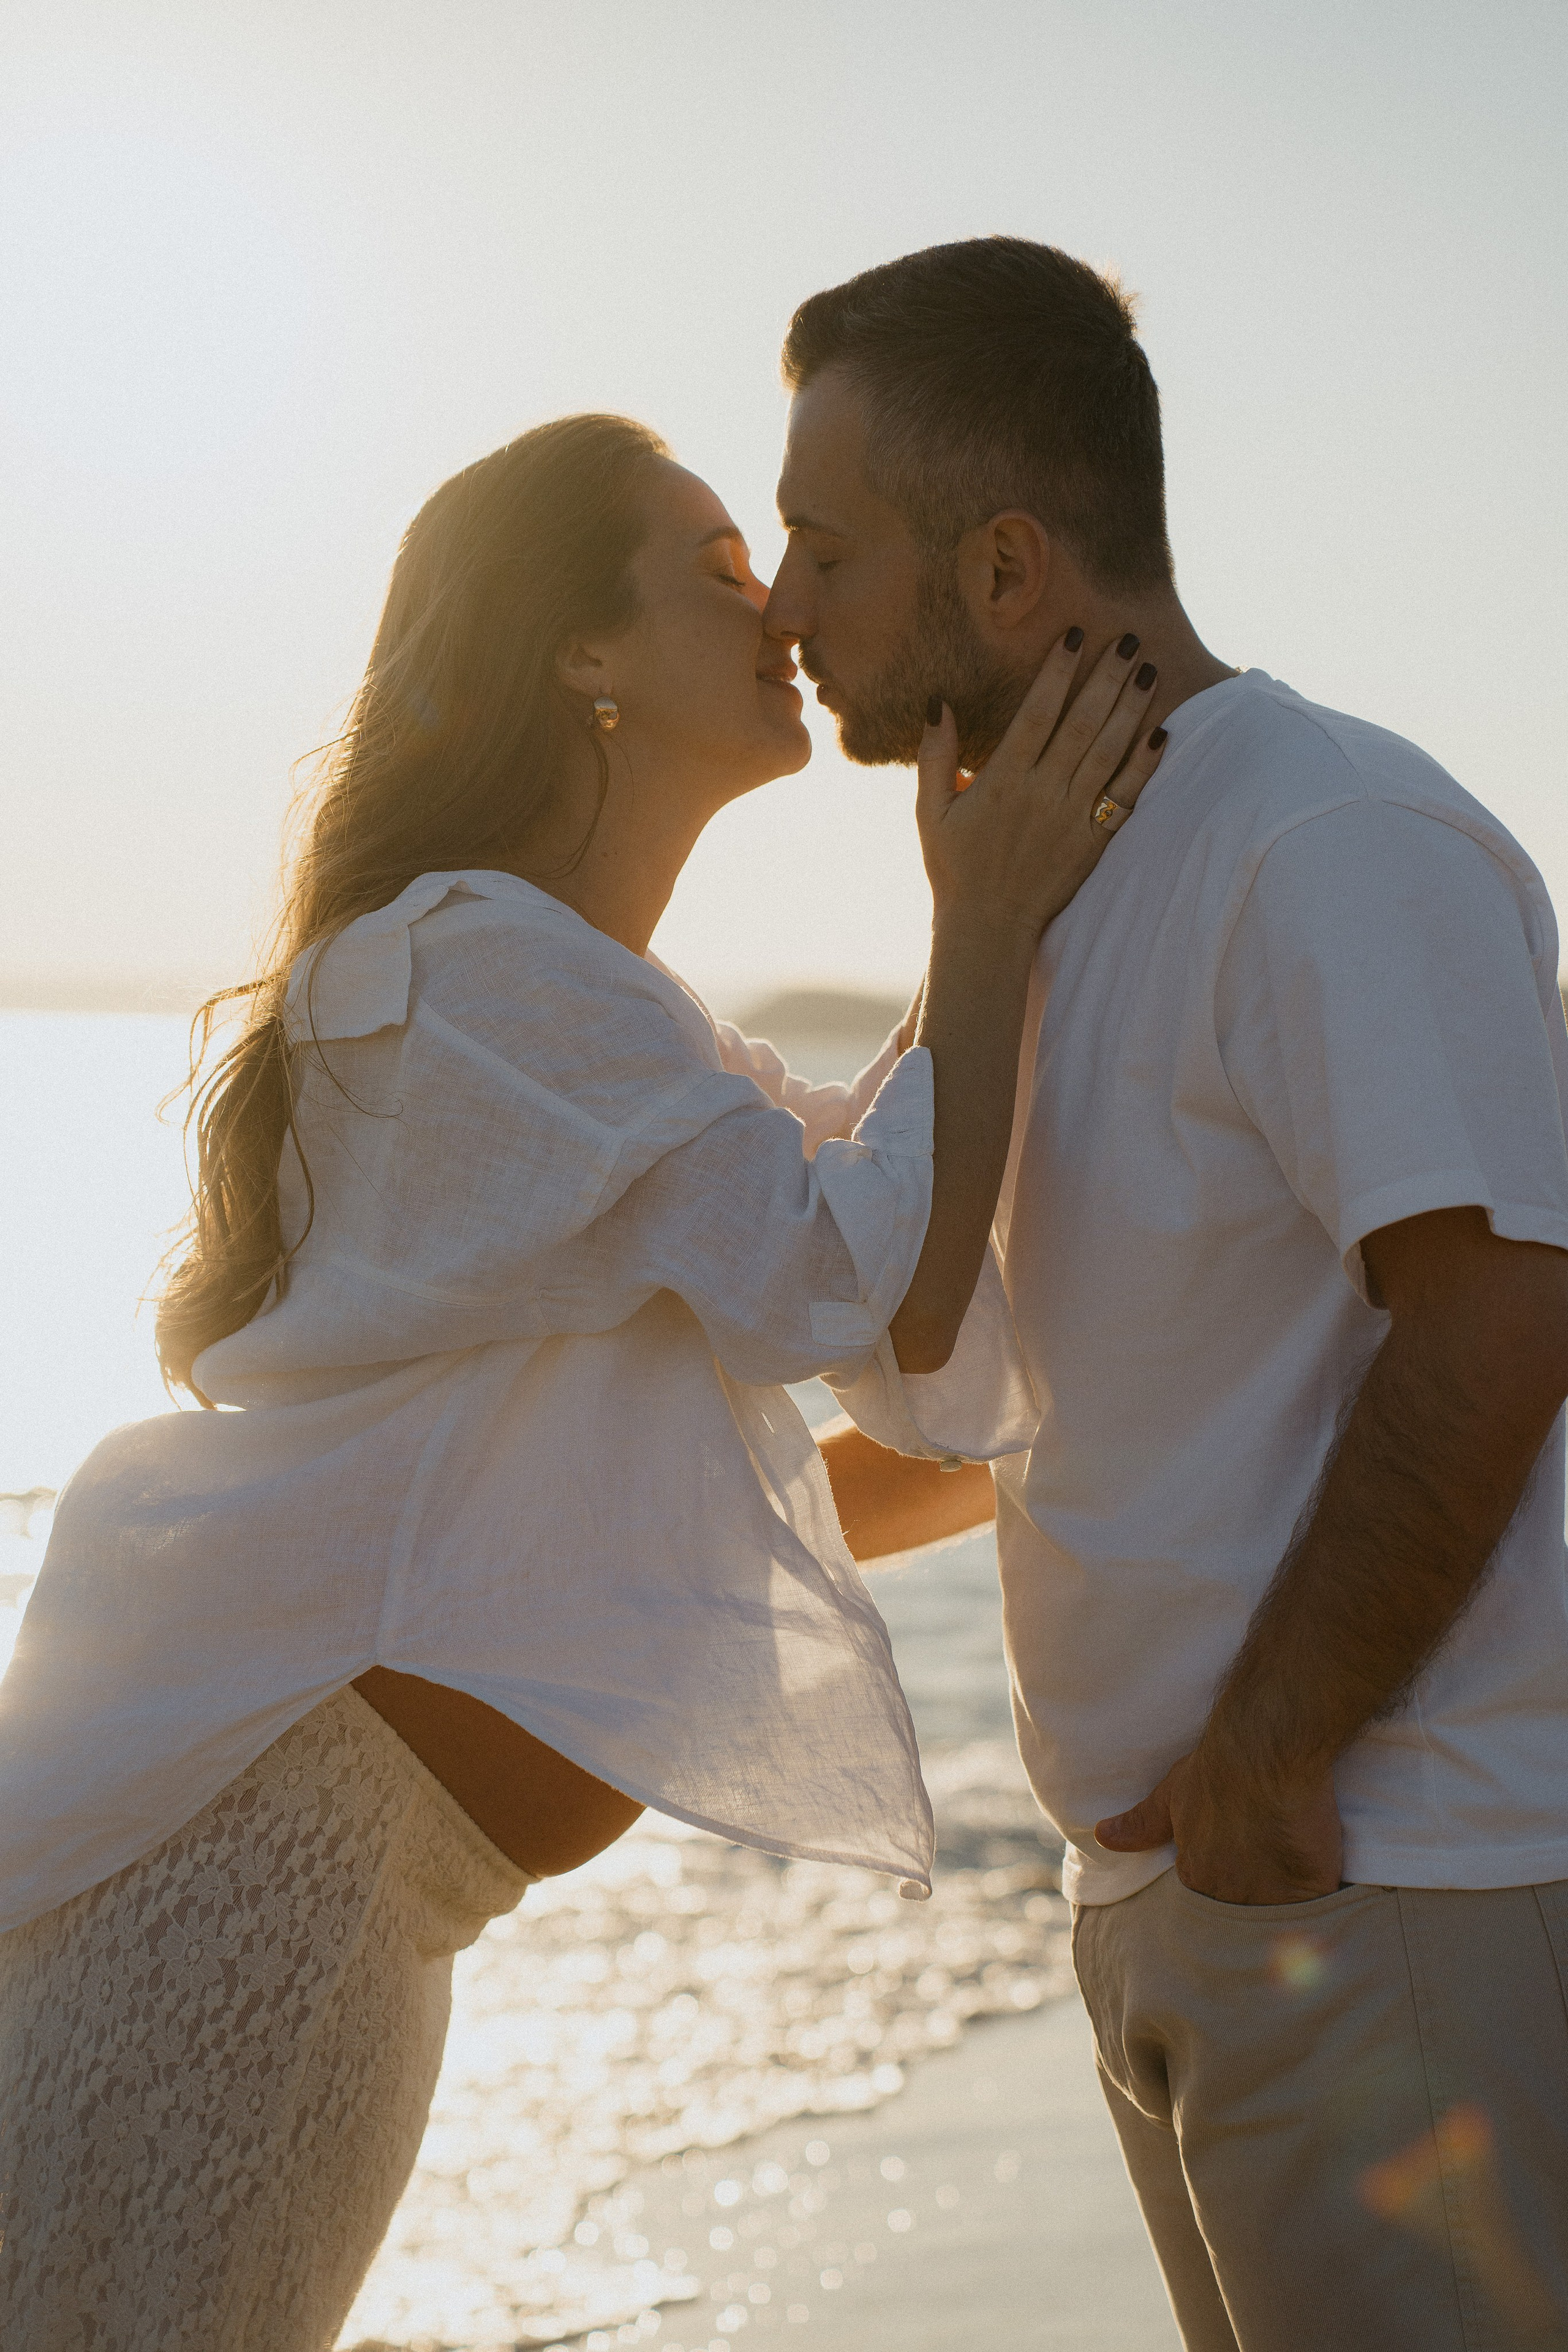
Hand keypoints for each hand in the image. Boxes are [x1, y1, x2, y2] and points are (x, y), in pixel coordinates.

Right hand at [917, 629, 1164, 945]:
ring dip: (1131, 709)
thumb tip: (938, 704)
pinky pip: (1125, 796)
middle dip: (1107, 678)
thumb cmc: (955, 867)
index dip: (1058, 672)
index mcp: (1003, 781)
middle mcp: (1042, 793)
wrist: (988, 926)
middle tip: (1129, 640)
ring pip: (1109, 752)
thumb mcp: (931, 812)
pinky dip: (1144, 765)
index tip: (1076, 636)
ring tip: (1148, 671)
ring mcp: (1072, 817)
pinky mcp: (1093, 841)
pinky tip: (1161, 733)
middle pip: (1082, 724)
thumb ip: (935, 757)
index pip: (1037, 713)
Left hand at [1094, 1745, 1343, 1903]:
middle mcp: (1230, 1897)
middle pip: (1243, 1917)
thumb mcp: (1171, 1795)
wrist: (1265, 1750)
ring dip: (1286, 1913)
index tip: (1241, 1872)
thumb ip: (1141, 1824)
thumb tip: (1103, 1836)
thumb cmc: (1215, 1768)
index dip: (1228, 1887)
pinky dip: (1320, 1908)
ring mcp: (1271, 1898)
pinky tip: (1322, 1894)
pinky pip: (1316, 1913)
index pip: (1208, 1902)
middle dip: (1255, 1909)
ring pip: (1279, 1921)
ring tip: (1296, 1894)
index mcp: (1197, 1877)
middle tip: (1269, 1884)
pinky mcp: (1311, 1890)